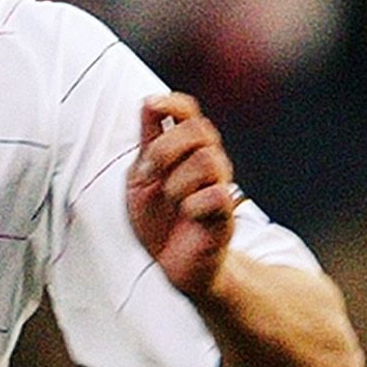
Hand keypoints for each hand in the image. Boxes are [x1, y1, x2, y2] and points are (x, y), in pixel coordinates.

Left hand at [126, 92, 243, 296]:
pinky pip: (217, 194)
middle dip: (166, 148)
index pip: (189, 112)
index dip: (173, 103)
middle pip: (198, 130)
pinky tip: (187, 214)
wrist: (174, 265)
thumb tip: (149, 101)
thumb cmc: (159, 220)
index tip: (152, 106)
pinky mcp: (226, 215)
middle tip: (152, 174)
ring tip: (172, 200)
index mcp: (187, 150)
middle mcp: (209, 162)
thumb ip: (147, 143)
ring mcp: (220, 186)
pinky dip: (194, 204)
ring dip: (178, 181)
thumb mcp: (140, 178)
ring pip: (207, 160)